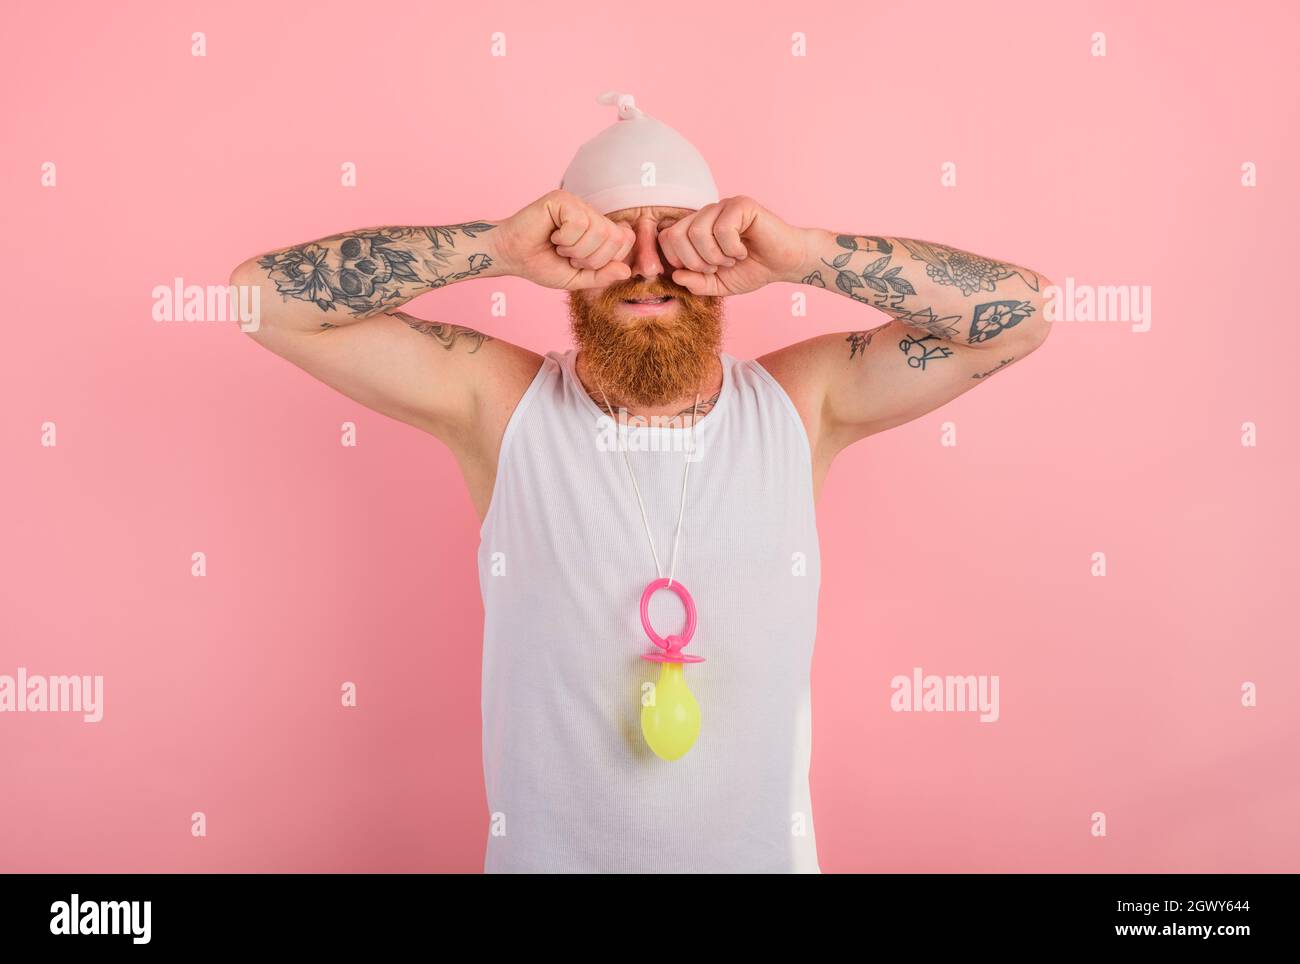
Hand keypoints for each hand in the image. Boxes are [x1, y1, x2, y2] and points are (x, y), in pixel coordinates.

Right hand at [490, 190, 634, 290]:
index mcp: (599, 229)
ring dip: (576, 249)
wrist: (511, 256)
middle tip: (568, 256)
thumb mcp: (577, 279)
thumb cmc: (541, 264)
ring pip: (599, 230)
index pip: (625, 241)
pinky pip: (579, 223)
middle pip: (615, 237)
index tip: (581, 263)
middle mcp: (592, 214)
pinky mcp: (563, 199)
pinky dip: (565, 238)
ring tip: (559, 246)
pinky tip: (552, 235)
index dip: (605, 260)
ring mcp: (578, 204)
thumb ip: (602, 276)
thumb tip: (626, 271)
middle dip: (591, 258)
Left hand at [656, 195, 806, 296]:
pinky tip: (743, 250)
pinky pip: (722, 228)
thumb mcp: (718, 285)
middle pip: (676, 234)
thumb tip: (676, 275)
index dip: (678, 260)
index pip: (666, 238)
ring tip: (732, 259)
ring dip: (715, 256)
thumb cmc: (753, 270)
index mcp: (696, 228)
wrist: (785, 263)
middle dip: (694, 261)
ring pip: (697, 231)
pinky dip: (732, 248)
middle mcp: (706, 214)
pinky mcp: (741, 204)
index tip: (701, 272)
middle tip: (716, 268)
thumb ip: (696, 283)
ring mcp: (723, 207)